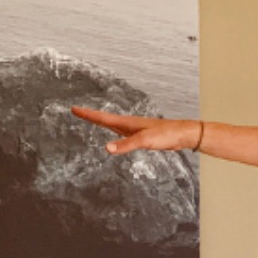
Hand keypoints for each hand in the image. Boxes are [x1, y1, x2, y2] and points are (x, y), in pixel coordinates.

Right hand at [71, 106, 198, 153]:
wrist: (183, 135)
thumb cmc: (166, 135)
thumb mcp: (145, 140)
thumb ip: (126, 145)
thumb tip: (107, 148)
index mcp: (127, 123)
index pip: (102, 118)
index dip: (88, 114)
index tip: (74, 109)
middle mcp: (129, 124)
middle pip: (105, 119)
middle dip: (90, 116)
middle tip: (77, 111)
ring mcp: (135, 130)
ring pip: (113, 125)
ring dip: (101, 122)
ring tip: (92, 119)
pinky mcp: (142, 136)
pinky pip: (122, 133)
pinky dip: (114, 133)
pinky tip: (117, 137)